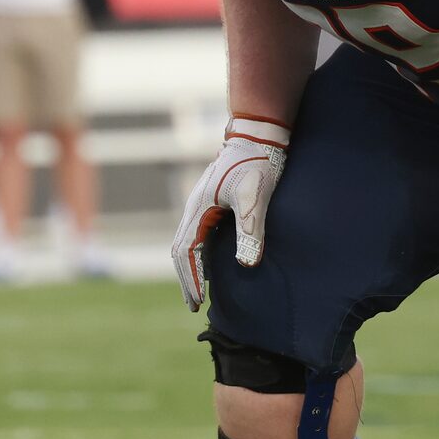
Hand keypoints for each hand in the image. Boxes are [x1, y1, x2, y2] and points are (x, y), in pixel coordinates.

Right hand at [171, 117, 290, 310]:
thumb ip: (251, 228)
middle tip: (193, 305)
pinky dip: (198, 254)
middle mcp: (194, 208)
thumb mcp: (255, 195)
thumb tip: (246, 264)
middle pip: (180, 250)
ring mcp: (200, 204)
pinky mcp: (211, 201)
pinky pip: (197, 234)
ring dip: (190, 268)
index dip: (191, 279)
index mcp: (199, 209)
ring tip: (198, 291)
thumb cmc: (258, 162)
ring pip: (186, 242)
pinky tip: (210, 264)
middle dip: (185, 279)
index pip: (187, 252)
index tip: (196, 302)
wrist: (258, 133)